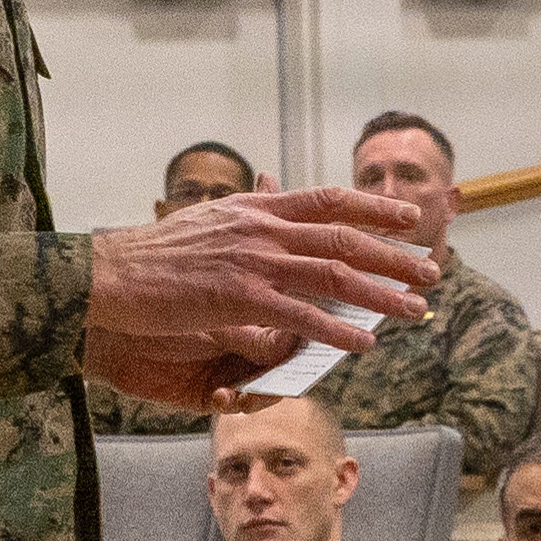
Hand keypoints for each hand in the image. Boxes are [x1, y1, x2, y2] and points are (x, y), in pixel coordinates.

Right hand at [80, 186, 439, 412]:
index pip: (328, 198)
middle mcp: (262, 227)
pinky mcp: (239, 298)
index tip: (410, 217)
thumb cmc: (152, 256)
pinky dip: (337, 331)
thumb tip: (272, 196)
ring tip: (416, 311)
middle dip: (395, 256)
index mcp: (256, 206)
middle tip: (432, 271)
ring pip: (334, 275)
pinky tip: (363, 345)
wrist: (108, 274)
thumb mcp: (208, 221)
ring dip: (381, 295)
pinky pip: (301, 316)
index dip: (374, 206)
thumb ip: (247, 214)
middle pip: (345, 236)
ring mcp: (253, 261)